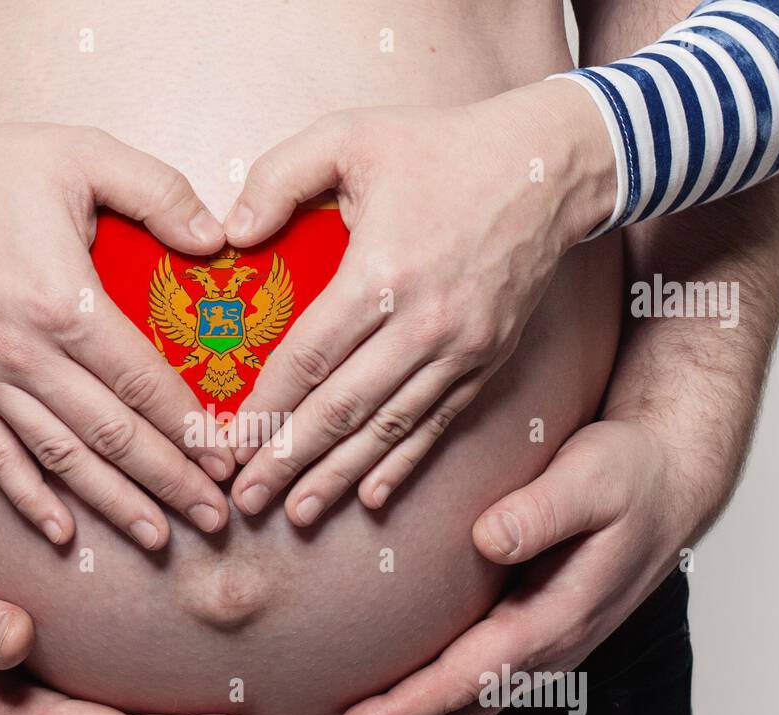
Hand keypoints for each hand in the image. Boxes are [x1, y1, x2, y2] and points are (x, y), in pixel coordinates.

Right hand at [0, 101, 234, 549]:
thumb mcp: (84, 154)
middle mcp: (25, 356)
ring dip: (113, 504)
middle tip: (215, 518)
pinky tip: (62, 533)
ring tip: (159, 538)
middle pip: (112, 435)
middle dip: (169, 482)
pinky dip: (29, 498)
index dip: (191, 429)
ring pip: (61, 458)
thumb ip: (159, 191)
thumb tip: (219, 238)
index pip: (144, 384)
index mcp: (64, 303)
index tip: (227, 459)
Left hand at [224, 80, 614, 524]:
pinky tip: (371, 497)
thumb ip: (279, 176)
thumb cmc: (442, 147)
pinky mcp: (484, 362)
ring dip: (338, 476)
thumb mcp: (351, 136)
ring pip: (387, 429)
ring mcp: (459, 351)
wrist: (550, 168)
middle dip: (288, 460)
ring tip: (296, 514)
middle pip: (341, 409)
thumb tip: (230, 233)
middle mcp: (422, 325)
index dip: (264, 409)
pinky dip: (402, 464)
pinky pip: (436, 425)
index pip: (307, 359)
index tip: (228, 442)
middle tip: (247, 498)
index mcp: (381, 273)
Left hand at [312, 419, 694, 714]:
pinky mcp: (525, 636)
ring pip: (462, 711)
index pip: (469, 676)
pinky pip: (469, 690)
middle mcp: (547, 647)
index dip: (409, 707)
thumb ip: (544, 509)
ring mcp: (537, 648)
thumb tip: (489, 537)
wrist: (667, 482)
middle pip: (459, 714)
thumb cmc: (628, 477)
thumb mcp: (594, 478)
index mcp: (558, 616)